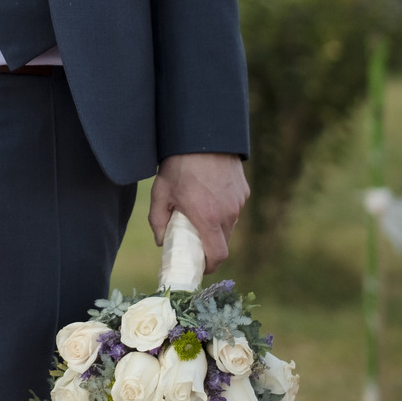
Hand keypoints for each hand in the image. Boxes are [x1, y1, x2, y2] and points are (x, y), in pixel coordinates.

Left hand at [149, 152, 248, 271]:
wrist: (201, 135)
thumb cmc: (178, 165)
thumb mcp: (160, 193)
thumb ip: (158, 221)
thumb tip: (161, 241)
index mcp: (208, 219)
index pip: (217, 256)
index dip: (209, 265)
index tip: (199, 264)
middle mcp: (228, 213)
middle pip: (224, 243)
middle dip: (210, 247)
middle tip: (194, 240)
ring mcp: (238, 202)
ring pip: (230, 226)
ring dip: (217, 227)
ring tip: (200, 212)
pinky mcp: (243, 191)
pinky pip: (234, 208)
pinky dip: (223, 209)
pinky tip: (209, 195)